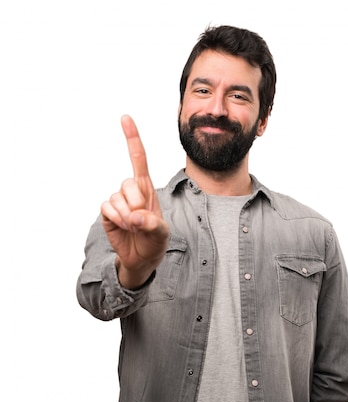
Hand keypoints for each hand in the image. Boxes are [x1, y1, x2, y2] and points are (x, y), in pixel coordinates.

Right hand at [101, 115, 168, 287]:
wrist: (142, 258)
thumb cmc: (155, 241)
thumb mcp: (162, 233)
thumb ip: (153, 224)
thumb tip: (135, 217)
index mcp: (147, 188)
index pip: (138, 158)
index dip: (132, 138)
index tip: (125, 118)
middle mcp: (131, 190)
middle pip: (128, 183)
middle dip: (137, 204)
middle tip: (142, 220)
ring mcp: (118, 200)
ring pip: (117, 198)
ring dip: (127, 216)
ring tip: (134, 227)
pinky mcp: (107, 212)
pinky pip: (107, 208)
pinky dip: (117, 220)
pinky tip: (123, 227)